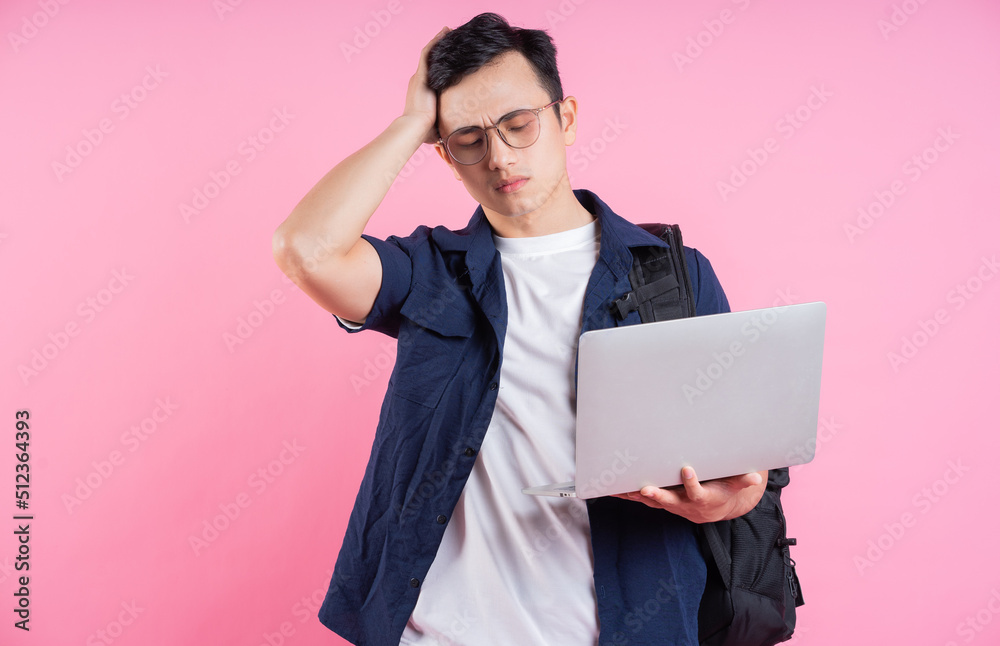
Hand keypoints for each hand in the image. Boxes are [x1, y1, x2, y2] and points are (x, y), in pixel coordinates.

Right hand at [402, 26, 449, 144]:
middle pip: (430, 60)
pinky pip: (428, 52)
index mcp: (421, 92)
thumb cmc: (424, 132)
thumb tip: (454, 137)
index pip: (432, 73)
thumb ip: (444, 126)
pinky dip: (435, 41)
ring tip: (448, 30)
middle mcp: (418, 82)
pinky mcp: (420, 74)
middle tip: (452, 40)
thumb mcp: (436, 125)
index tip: (450, 58)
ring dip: (438, 41)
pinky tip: (444, 31)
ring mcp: (418, 77)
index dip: (440, 64)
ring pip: (429, 53)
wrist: (415, 128)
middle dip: (440, 49)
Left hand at [612, 467, 766, 523]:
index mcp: (702, 499)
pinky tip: (612, 487)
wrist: (715, 508)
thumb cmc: (725, 490)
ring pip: (651, 500)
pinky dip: (628, 494)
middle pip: (668, 500)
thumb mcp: (736, 486)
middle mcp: (684, 504)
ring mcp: (670, 504)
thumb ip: (743, 480)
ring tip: (619, 487)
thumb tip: (756, 477)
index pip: (697, 492)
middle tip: (645, 488)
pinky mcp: (660, 501)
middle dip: (656, 495)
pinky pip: (642, 498)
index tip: (687, 470)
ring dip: (635, 495)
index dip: (692, 483)